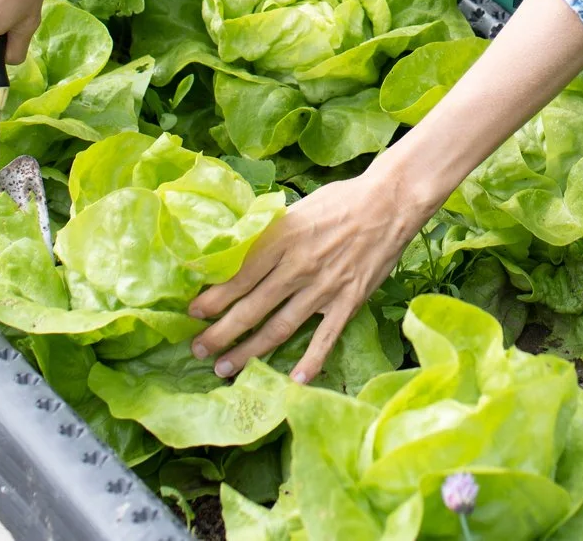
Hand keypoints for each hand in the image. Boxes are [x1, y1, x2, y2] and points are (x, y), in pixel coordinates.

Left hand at [188, 166, 434, 383]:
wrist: (389, 202)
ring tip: (225, 368)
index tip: (193, 313)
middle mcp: (297, 267)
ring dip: (249, 352)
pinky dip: (309, 362)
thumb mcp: (296, 208)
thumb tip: (236, 253)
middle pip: (251, 308)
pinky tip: (292, 382)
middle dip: (220, 333)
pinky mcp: (348, 302)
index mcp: (281, 239)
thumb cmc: (340, 200)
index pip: (238, 276)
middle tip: (198, 349)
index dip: (213, 298)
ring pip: (278, 328)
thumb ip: (270, 235)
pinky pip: (325, 339)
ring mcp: (323, 288)